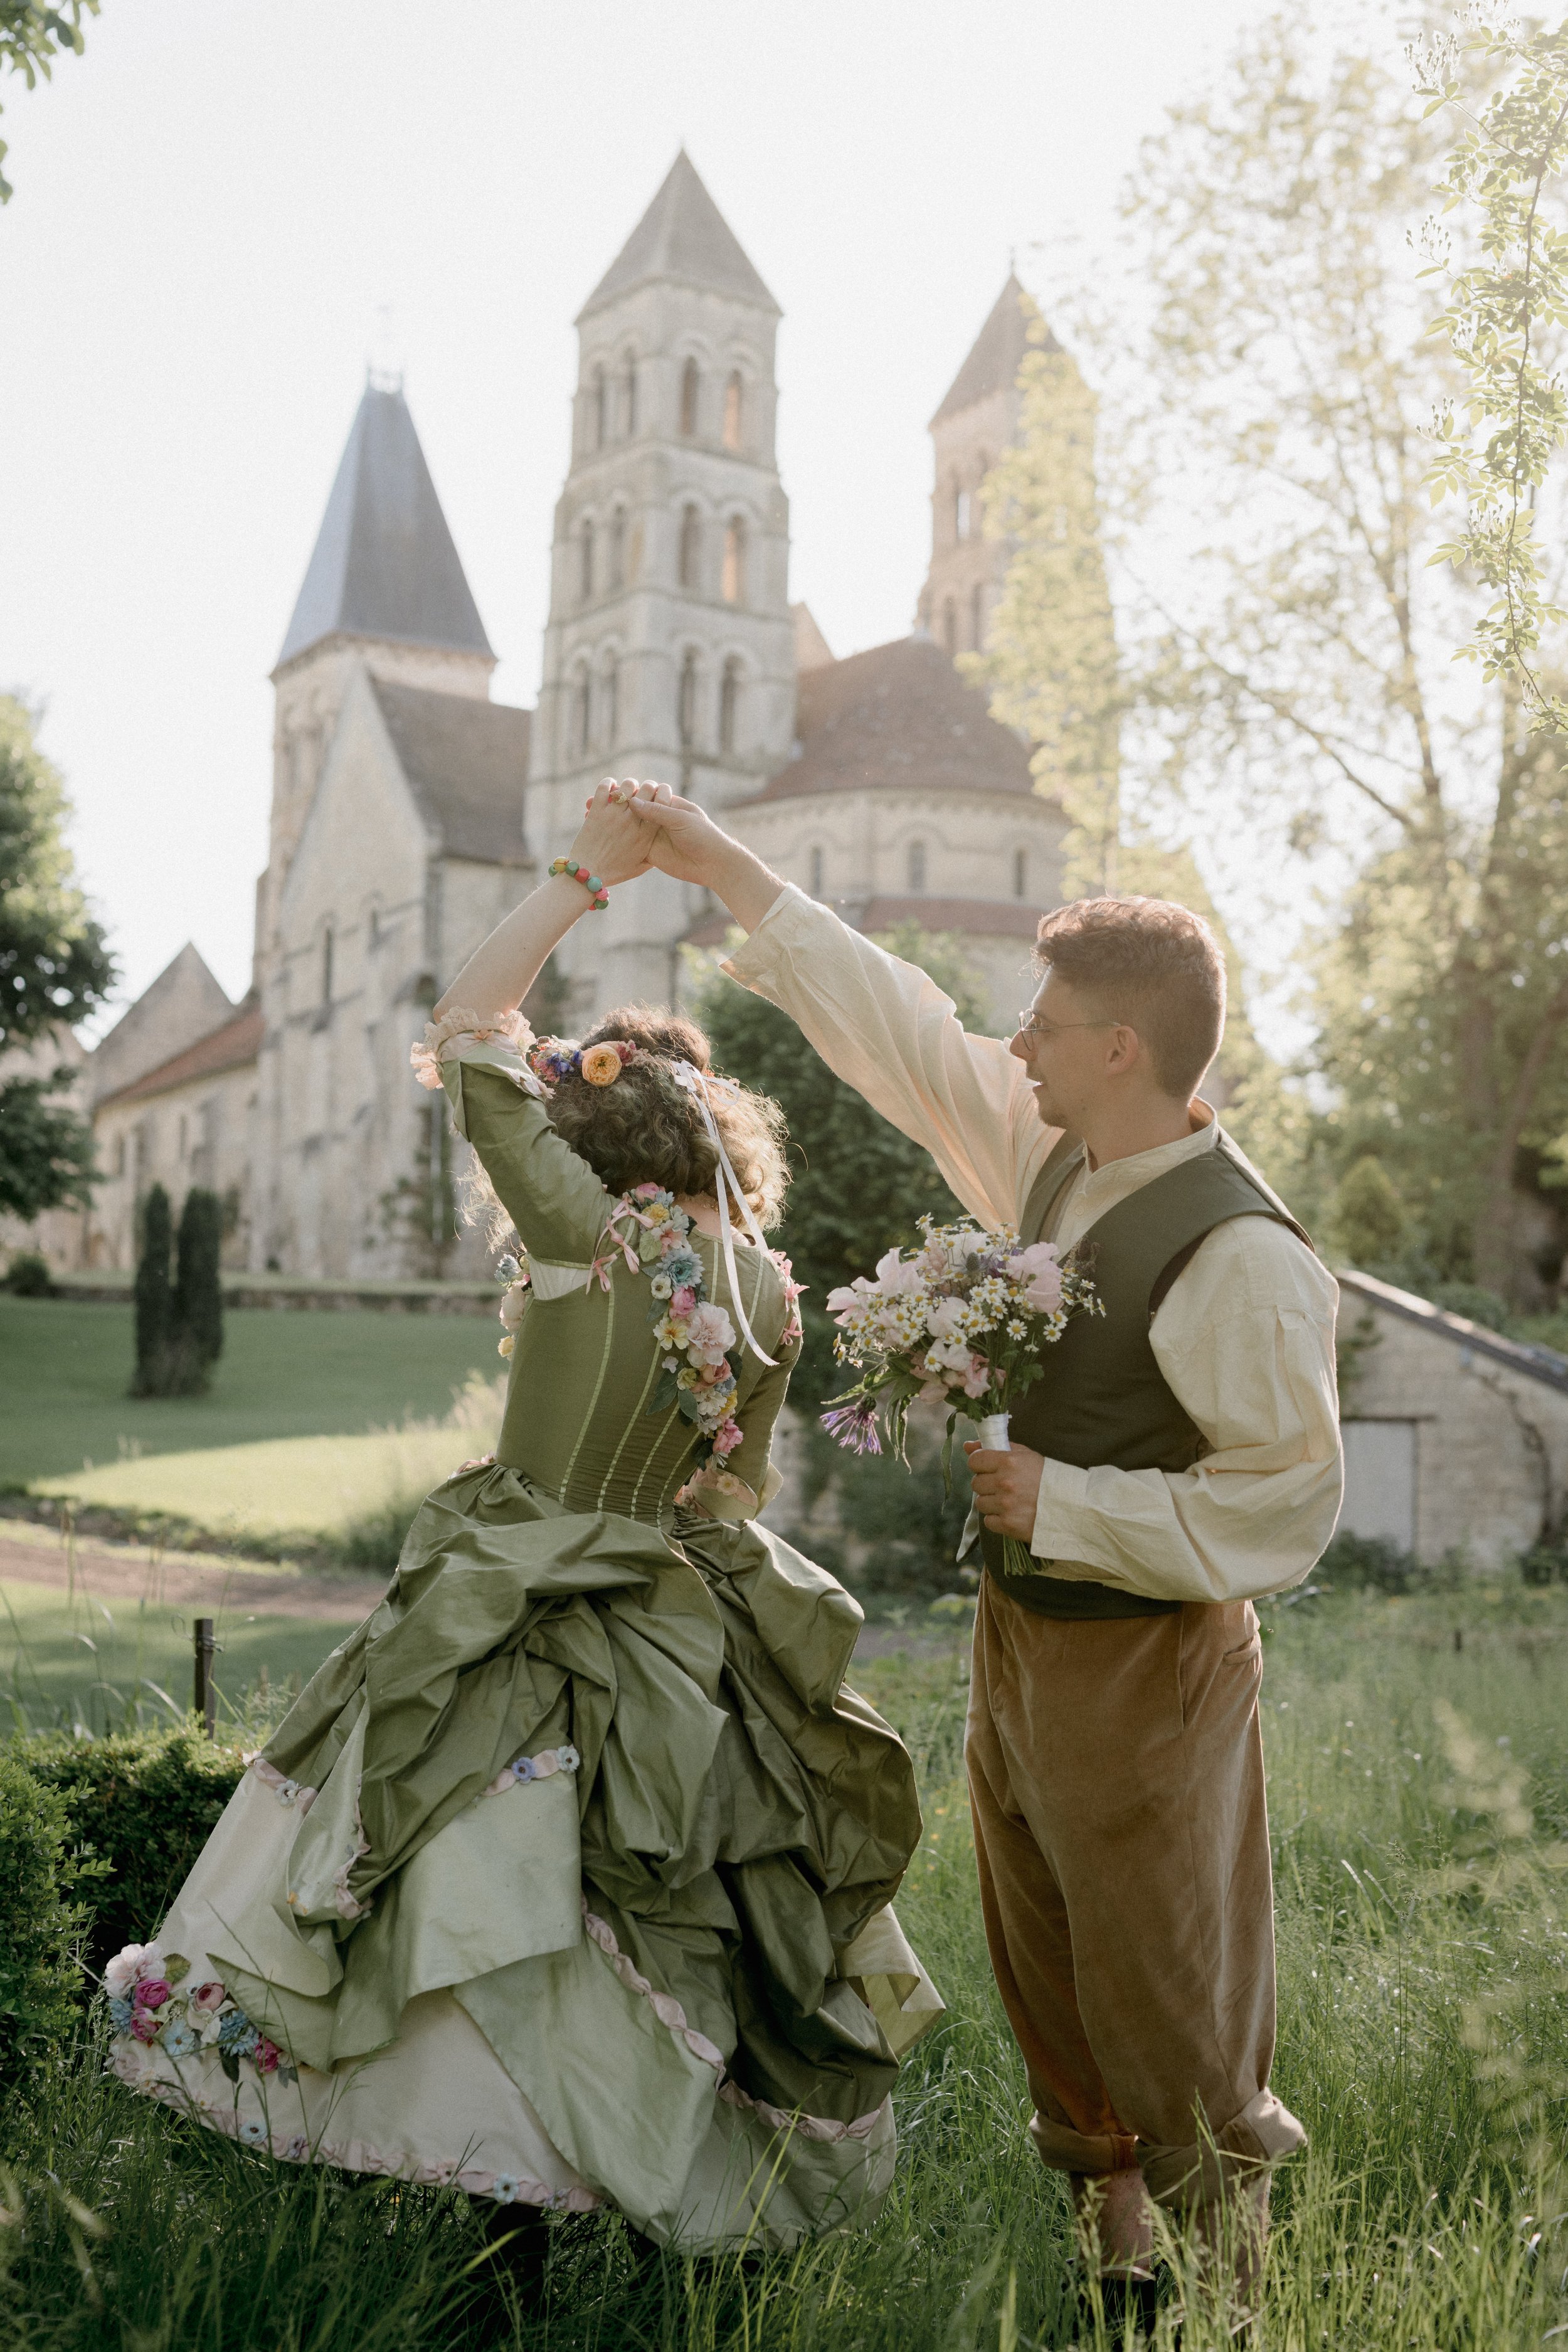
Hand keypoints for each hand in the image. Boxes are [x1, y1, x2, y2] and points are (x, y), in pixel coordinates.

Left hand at [564, 778, 658, 888]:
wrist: (587, 874)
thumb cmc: (615, 872)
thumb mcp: (640, 866)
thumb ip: (654, 852)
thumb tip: (664, 841)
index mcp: (645, 835)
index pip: (661, 804)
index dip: (663, 794)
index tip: (659, 795)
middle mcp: (631, 823)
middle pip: (647, 790)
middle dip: (648, 786)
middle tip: (644, 790)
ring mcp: (613, 816)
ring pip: (627, 786)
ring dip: (629, 785)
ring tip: (628, 789)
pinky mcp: (596, 812)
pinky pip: (604, 788)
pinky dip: (609, 783)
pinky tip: (611, 786)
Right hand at [594, 779, 728, 885]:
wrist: (714, 865)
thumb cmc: (703, 836)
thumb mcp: (680, 820)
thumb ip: (657, 811)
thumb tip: (632, 800)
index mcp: (670, 804)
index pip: (645, 793)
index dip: (628, 793)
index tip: (612, 793)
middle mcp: (660, 818)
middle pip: (633, 808)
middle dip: (616, 806)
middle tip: (594, 803)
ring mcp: (654, 835)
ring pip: (629, 825)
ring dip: (613, 821)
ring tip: (589, 817)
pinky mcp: (651, 851)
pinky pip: (631, 842)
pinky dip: (617, 839)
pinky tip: (601, 836)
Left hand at [964, 1440, 1045, 1543]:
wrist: (1070, 1505)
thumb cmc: (1046, 1477)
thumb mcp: (1024, 1455)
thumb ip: (995, 1448)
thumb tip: (966, 1446)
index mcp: (1008, 1461)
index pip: (974, 1460)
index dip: (980, 1464)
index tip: (989, 1469)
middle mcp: (1005, 1482)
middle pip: (976, 1483)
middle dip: (987, 1484)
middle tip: (1004, 1487)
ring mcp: (1005, 1505)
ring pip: (980, 1503)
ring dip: (992, 1503)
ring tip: (1010, 1501)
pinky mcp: (1008, 1525)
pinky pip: (988, 1521)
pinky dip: (997, 1519)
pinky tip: (1012, 1514)